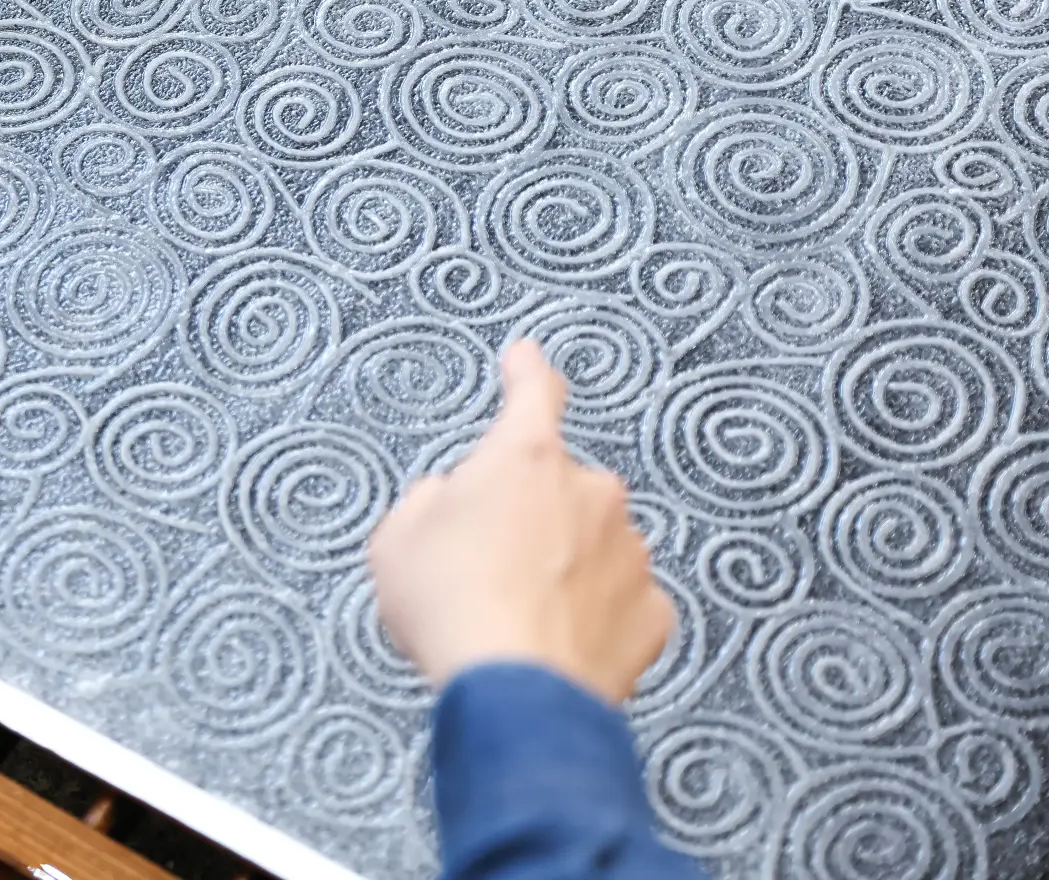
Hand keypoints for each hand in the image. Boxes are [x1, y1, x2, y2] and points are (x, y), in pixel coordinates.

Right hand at [365, 340, 671, 703]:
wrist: (513, 692)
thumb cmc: (453, 610)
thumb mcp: (397, 540)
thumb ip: (429, 502)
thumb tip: (448, 502)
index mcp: (525, 458)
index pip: (533, 393)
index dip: (527, 370)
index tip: (526, 357)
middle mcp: (589, 492)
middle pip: (559, 486)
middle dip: (530, 515)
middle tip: (487, 563)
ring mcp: (628, 551)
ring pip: (594, 543)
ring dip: (564, 566)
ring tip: (517, 614)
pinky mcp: (651, 610)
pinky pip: (620, 600)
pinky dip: (593, 615)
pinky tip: (555, 640)